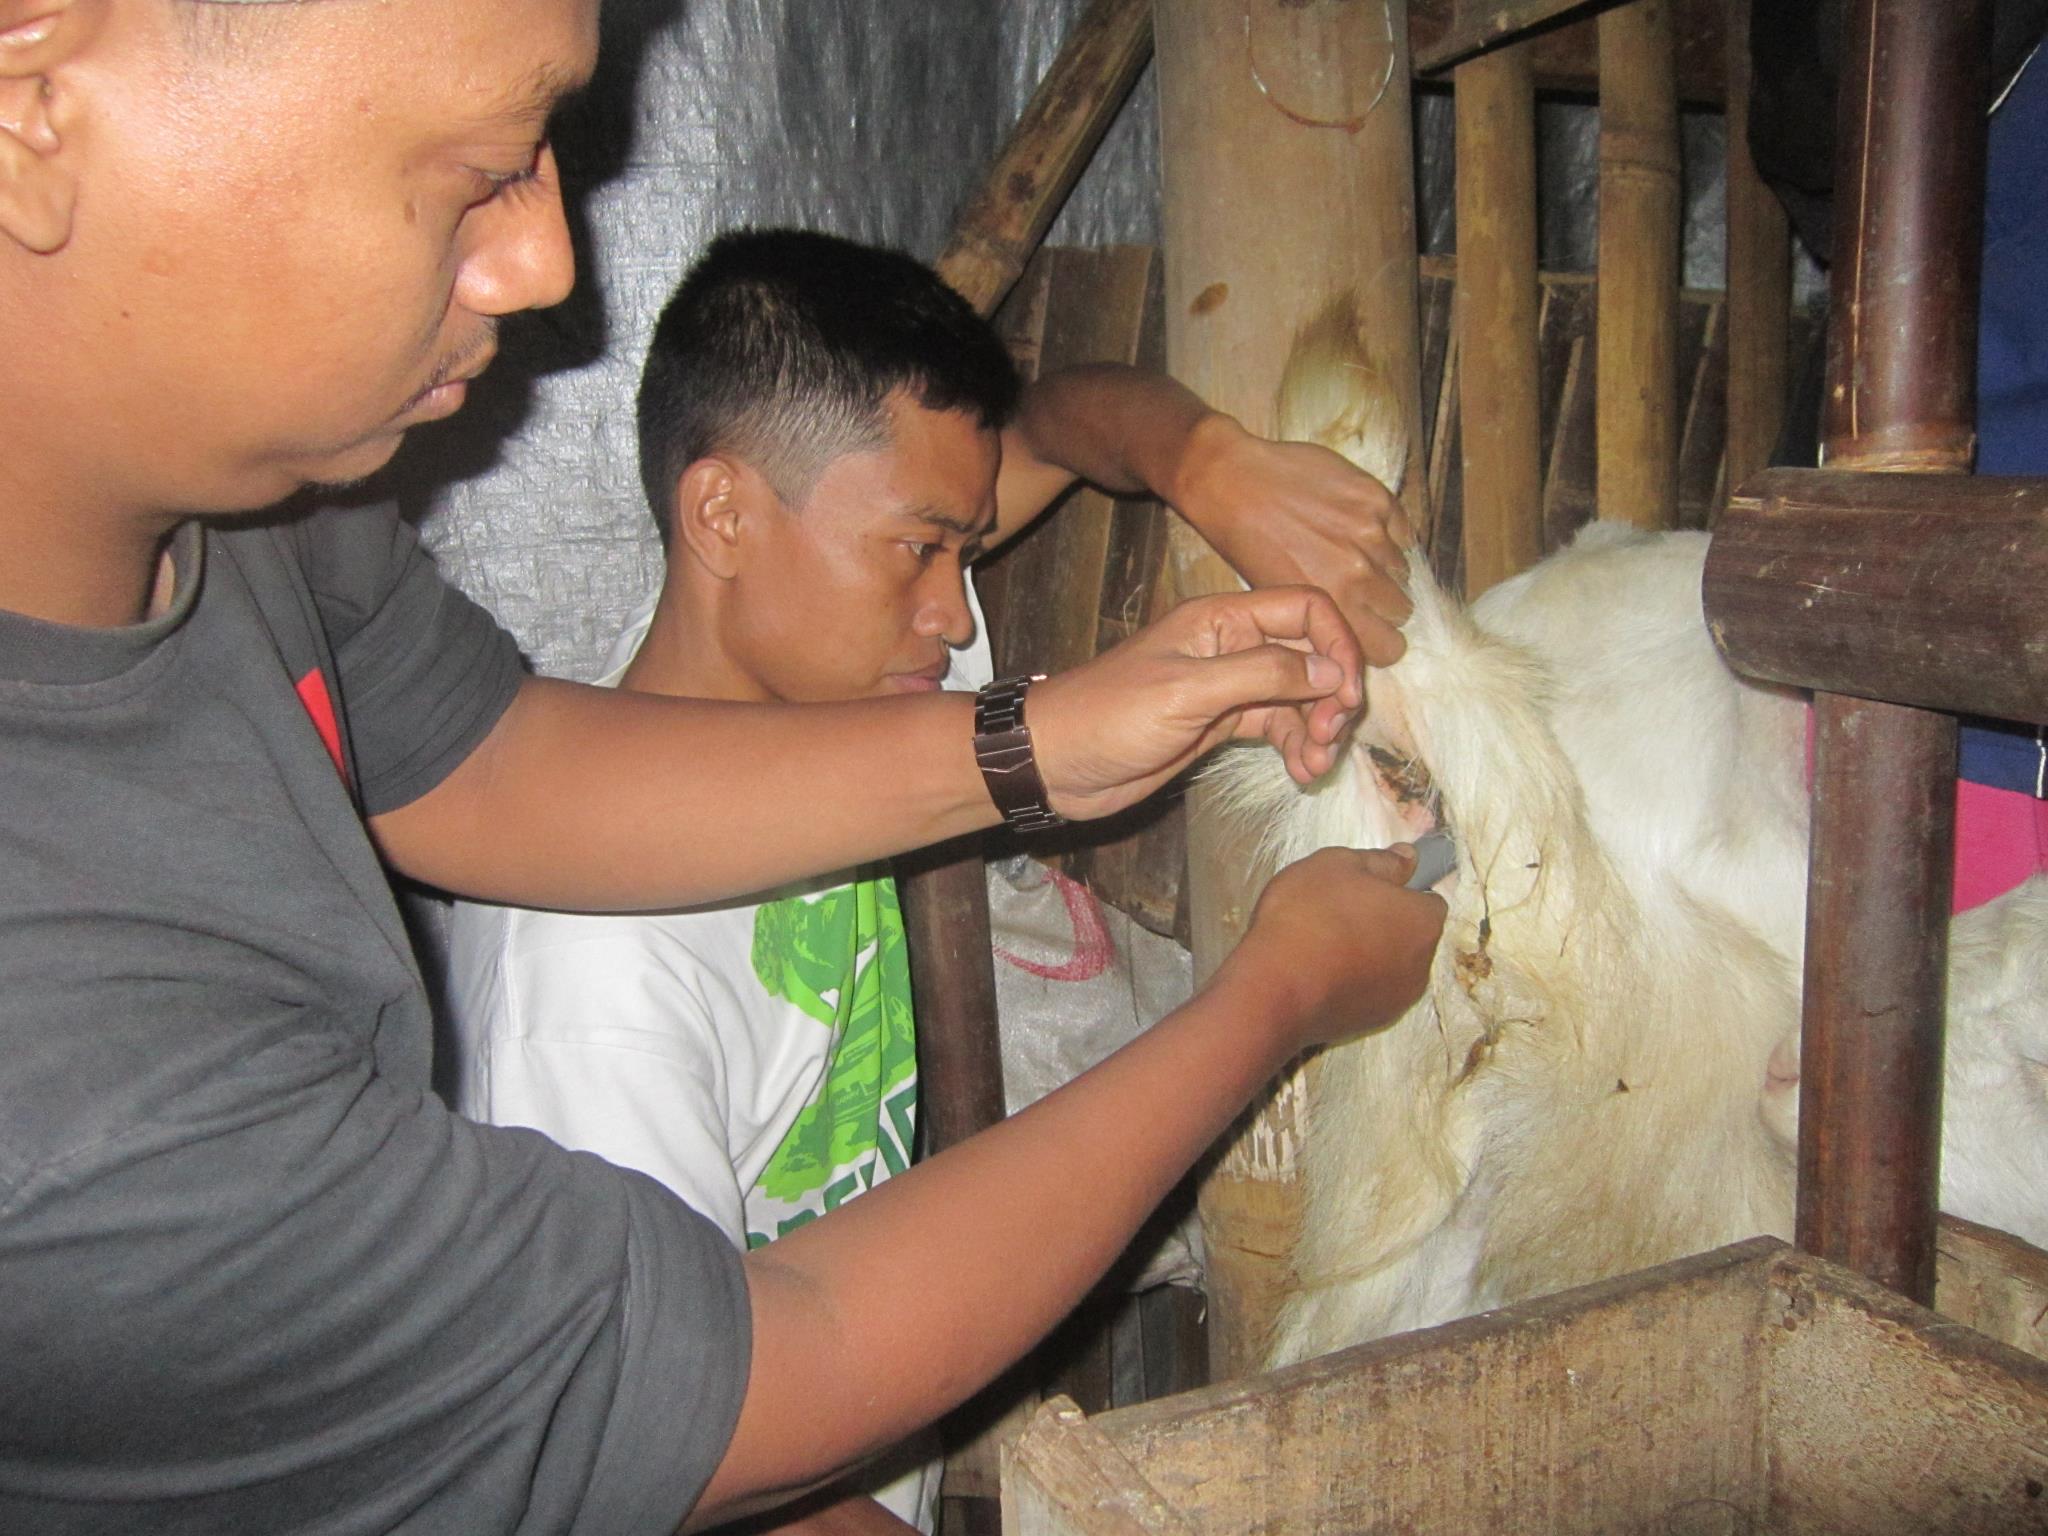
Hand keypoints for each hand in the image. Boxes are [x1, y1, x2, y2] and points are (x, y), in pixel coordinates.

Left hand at [1027, 585, 1363, 821]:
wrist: (1056, 762)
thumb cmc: (1110, 716)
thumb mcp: (1189, 691)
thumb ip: (1263, 674)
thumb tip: (1333, 671)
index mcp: (1221, 618)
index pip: (1305, 609)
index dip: (1338, 645)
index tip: (1348, 693)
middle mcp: (1231, 645)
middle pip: (1308, 655)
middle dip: (1331, 694)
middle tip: (1331, 737)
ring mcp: (1227, 687)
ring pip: (1297, 696)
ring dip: (1317, 728)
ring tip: (1316, 765)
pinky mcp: (1219, 723)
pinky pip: (1276, 727)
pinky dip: (1296, 746)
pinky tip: (1301, 772)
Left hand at [1172, 414, 1414, 666]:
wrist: (1235, 482)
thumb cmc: (1247, 542)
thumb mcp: (1279, 600)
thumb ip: (1323, 622)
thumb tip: (1348, 643)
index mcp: (1332, 606)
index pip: (1390, 648)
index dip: (1378, 640)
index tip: (1368, 629)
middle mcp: (1359, 575)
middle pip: (1401, 610)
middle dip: (1381, 606)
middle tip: (1354, 588)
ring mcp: (1372, 534)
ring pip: (1403, 571)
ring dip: (1381, 568)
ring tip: (1346, 553)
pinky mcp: (1377, 499)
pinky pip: (1402, 532)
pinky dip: (1386, 533)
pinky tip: (1351, 526)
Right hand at [1222, 844, 1446, 1053]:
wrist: (1274, 987)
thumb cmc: (1308, 915)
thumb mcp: (1338, 864)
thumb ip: (1382, 861)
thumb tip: (1410, 857)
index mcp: (1422, 921)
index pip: (1429, 901)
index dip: (1399, 892)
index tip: (1366, 890)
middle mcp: (1422, 964)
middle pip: (1411, 937)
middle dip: (1385, 925)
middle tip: (1340, 914)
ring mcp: (1398, 999)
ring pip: (1391, 967)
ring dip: (1370, 956)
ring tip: (1325, 946)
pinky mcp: (1372, 1023)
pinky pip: (1369, 994)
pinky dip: (1354, 984)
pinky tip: (1320, 974)